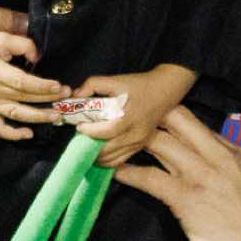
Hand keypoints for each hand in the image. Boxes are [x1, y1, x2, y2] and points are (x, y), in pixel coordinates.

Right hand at [0, 28, 63, 141]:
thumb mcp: (1, 38)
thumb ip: (23, 45)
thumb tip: (38, 58)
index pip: (23, 83)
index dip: (43, 86)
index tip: (59, 86)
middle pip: (23, 98)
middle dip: (47, 99)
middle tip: (66, 96)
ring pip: (15, 115)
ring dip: (38, 118)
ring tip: (56, 116)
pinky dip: (12, 134)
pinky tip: (28, 134)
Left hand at [75, 65, 195, 167]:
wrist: (164, 91)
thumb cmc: (139, 85)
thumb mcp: (115, 80)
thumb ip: (93, 84)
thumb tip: (75, 95)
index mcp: (130, 118)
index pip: (106, 132)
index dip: (89, 131)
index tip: (79, 126)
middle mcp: (135, 134)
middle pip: (107, 150)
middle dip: (89, 146)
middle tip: (79, 137)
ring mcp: (138, 143)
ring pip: (111, 159)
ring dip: (95, 155)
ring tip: (85, 144)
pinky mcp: (139, 147)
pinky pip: (119, 161)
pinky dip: (105, 160)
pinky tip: (96, 153)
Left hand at [118, 104, 240, 240]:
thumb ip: (225, 164)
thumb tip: (199, 154)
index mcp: (234, 151)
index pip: (193, 120)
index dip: (166, 114)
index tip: (146, 118)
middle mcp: (218, 155)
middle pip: (174, 117)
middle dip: (146, 116)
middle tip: (123, 124)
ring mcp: (201, 174)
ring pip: (158, 141)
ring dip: (131, 141)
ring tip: (110, 144)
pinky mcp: (186, 197)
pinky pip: (149, 177)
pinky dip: (128, 172)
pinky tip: (114, 172)